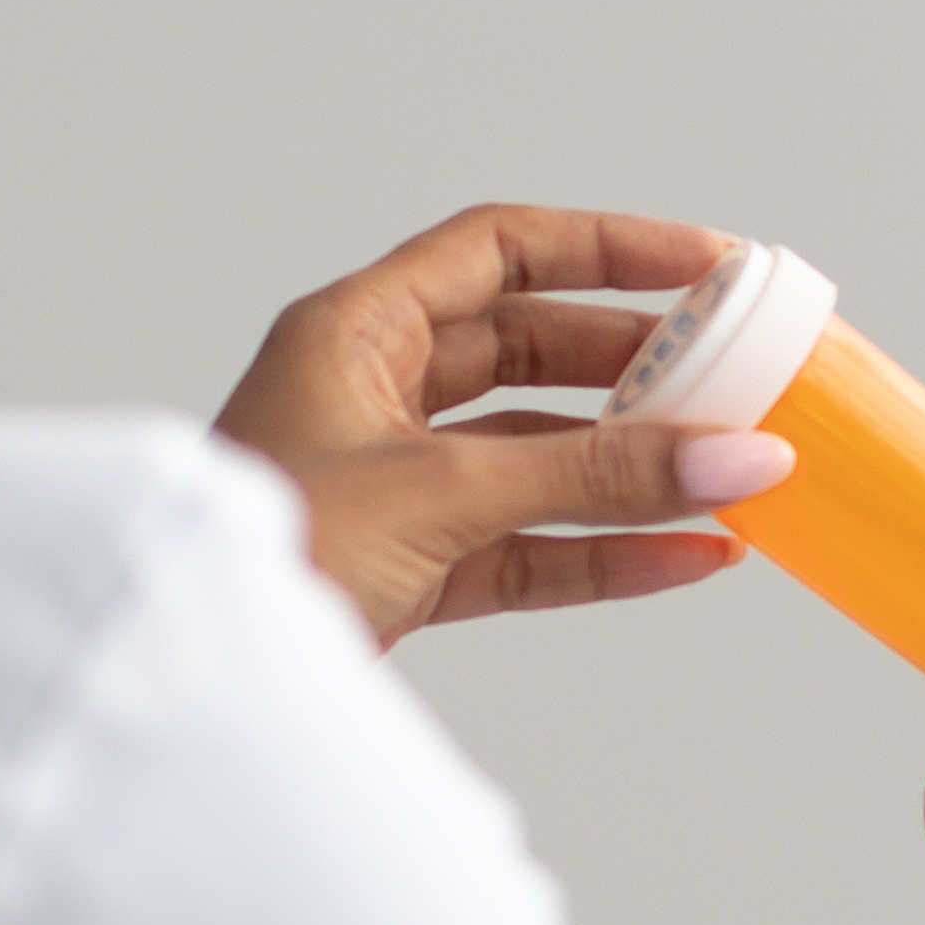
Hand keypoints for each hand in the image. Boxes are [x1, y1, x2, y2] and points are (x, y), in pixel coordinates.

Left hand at [212, 205, 795, 647]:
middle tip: (734, 369)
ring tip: (732, 467)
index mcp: (354, 331)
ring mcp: (394, 483)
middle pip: (532, 351)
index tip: (706, 265)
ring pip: (539, 454)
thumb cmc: (268, 554)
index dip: (606, 246)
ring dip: (633, 466)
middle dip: (637, 364)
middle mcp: (373, 393)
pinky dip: (606, 551)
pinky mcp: (409, 566)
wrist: (186, 677)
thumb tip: (738, 456)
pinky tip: (690, 555)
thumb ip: (596, 479)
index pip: (499, 250)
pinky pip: (530, 545)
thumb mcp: (444, 495)